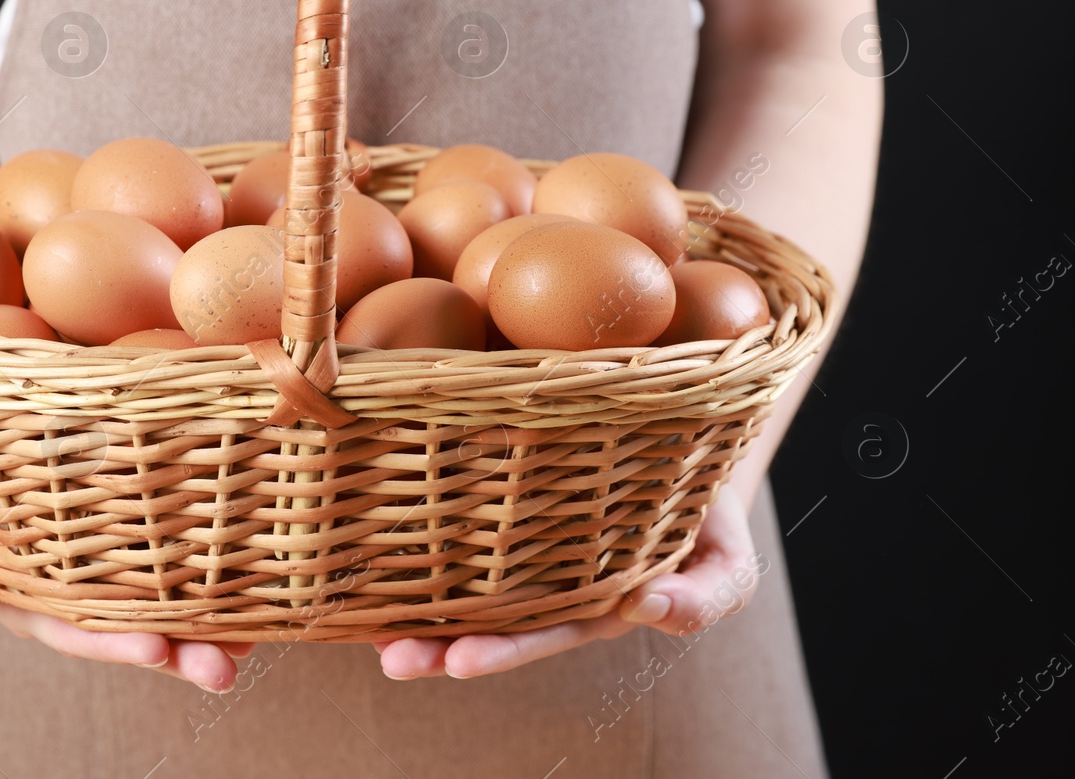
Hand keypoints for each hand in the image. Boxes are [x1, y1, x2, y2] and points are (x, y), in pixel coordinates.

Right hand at [0, 483, 251, 690]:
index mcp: (32, 602)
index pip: (79, 630)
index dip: (116, 644)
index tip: (156, 652)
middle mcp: (79, 596)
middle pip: (133, 631)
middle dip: (180, 654)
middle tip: (223, 667)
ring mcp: (112, 567)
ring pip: (166, 603)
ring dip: (209, 626)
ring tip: (251, 643)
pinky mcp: (139, 530)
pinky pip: (179, 558)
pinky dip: (217, 574)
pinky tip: (254, 588)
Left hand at [374, 485, 762, 679]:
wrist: (688, 437)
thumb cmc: (706, 505)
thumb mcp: (726, 559)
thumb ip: (704, 597)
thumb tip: (646, 610)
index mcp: (593, 602)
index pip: (539, 634)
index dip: (499, 650)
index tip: (459, 661)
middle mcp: (550, 580)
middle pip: (487, 617)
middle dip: (440, 642)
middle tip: (395, 658)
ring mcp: (526, 538)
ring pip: (467, 577)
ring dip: (418, 600)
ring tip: (372, 622)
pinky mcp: (508, 488)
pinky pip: (461, 514)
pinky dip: (419, 532)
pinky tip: (378, 541)